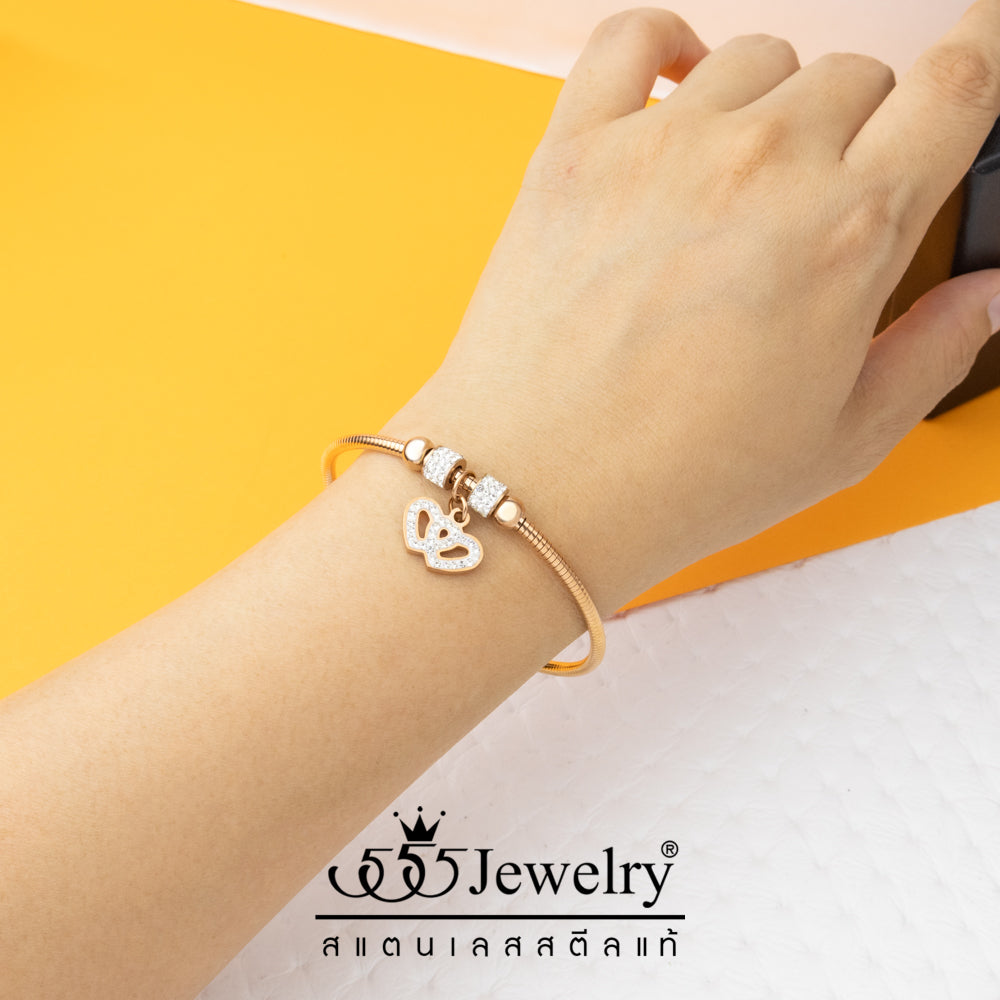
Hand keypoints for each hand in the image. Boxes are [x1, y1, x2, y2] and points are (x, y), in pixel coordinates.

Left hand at [379, 4, 999, 617]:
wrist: (538, 490)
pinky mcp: (574, 151)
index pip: (957, 89)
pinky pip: (630, 41)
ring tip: (741, 183)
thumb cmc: (676, 480)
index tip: (978, 50)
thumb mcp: (842, 443)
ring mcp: (660, 149)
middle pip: (853, 78)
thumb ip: (933, 352)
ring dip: (770, 103)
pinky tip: (677, 86)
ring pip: (755, 59)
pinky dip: (665, 45)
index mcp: (847, 234)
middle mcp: (760, 168)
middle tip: (821, 206)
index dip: (983, 56)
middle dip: (860, 128)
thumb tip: (985, 297)